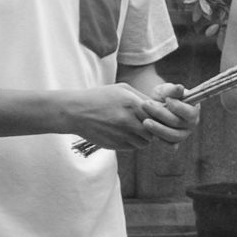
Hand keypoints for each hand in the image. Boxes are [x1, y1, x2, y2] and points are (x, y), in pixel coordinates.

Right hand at [72, 83, 193, 150]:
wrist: (76, 112)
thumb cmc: (100, 97)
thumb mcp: (121, 89)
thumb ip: (142, 97)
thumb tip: (159, 106)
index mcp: (132, 104)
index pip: (158, 115)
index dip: (160, 116)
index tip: (158, 116)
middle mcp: (128, 120)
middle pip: (154, 130)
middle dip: (154, 128)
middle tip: (148, 124)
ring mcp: (122, 134)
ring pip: (145, 142)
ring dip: (144, 137)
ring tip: (135, 129)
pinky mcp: (116, 145)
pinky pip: (133, 147)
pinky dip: (133, 142)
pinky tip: (125, 134)